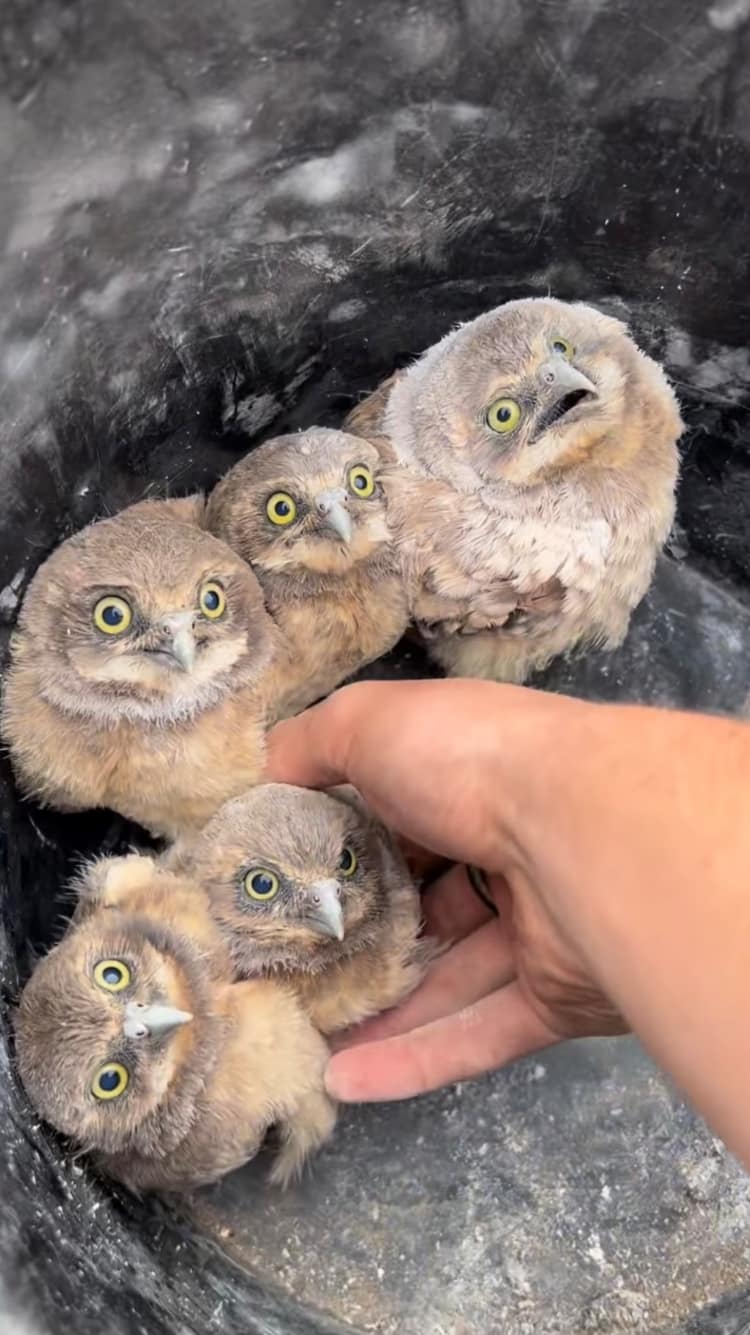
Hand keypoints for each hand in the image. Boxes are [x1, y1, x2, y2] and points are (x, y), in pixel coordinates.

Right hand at [267, 679, 625, 1101]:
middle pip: (430, 907)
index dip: (350, 852)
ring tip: (302, 1039)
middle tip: (288, 973)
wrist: (584, 832)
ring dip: (379, 1013)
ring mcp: (540, 928)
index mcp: (475, 780)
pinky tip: (344, 1081)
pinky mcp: (557, 997)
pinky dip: (413, 1061)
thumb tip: (263, 775)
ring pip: (451, 981)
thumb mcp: (368, 723)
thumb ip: (310, 746)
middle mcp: (513, 851)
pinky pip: (479, 1036)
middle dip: (364, 942)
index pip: (407, 821)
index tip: (288, 889)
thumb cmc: (470, 762)